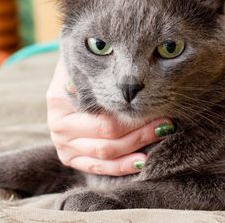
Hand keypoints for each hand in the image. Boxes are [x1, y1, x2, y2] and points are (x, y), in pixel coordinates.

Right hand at [46, 56, 173, 175]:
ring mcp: (63, 145)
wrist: (65, 86)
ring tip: (162, 133)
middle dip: (140, 128)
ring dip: (138, 145)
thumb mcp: (82, 59)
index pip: (102, 111)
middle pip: (107, 133)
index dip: (131, 111)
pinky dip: (122, 166)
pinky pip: (98, 168)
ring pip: (106, 152)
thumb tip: (118, 55)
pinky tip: (144, 161)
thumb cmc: (82, 69)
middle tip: (166, 120)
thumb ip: (94, 57)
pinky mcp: (69, 158)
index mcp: (59, 100)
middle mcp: (58, 125)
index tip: (155, 103)